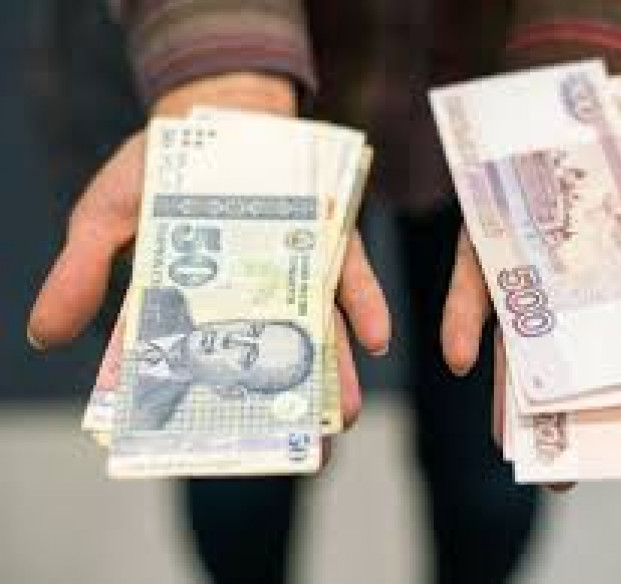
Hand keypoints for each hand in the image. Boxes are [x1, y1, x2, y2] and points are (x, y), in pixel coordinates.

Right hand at [27, 72, 389, 431]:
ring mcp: (293, 276)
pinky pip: (351, 281)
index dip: (198, 409)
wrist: (218, 116)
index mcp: (192, 306)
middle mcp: (248, 302)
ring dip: (333, 376)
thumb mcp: (106, 213)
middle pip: (264, 365)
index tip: (205, 449)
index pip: (192, 368)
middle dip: (282, 408)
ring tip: (342, 420)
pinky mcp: (330, 245)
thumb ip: (81, 270)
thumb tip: (44, 335)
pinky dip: (365, 307)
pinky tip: (376, 341)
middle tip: (299, 457)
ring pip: (316, 336)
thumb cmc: (159, 169)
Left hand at [440, 178, 620, 489]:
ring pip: (511, 339)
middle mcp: (563, 292)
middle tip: (555, 475)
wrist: (587, 102)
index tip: (606, 455)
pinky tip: (459, 359)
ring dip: (503, 388)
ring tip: (504, 440)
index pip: (611, 360)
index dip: (608, 406)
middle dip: (554, 418)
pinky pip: (472, 285)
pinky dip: (465, 321)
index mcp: (612, 293)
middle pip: (559, 363)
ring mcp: (520, 269)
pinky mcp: (483, 240)